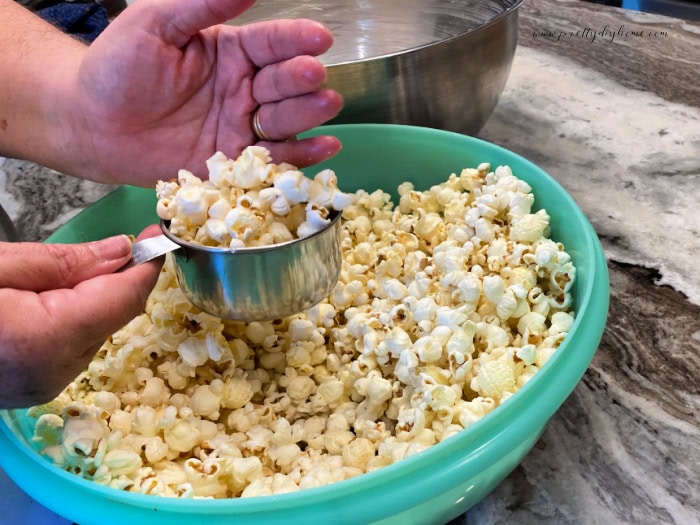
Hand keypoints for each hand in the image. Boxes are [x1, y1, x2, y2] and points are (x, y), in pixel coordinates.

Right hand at [0, 228, 161, 407]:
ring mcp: (43, 387)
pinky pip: (71, 348)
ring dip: (92, 299)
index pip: (123, 299)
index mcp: (48, 338)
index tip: (157, 236)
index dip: (146, 266)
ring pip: (95, 332)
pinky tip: (46, 301)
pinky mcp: (31, 391)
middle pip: (112, 316)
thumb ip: (65, 262)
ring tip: (53, 275)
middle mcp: (55, 372)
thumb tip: (123, 252)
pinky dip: (71, 320)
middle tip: (109, 243)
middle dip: (116, 279)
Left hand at [61, 0, 342, 185]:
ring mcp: (242, 127)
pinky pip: (274, 159)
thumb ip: (200, 6)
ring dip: (308, 113)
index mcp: (230, 52)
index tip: (319, 38)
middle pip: (285, 82)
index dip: (296, 39)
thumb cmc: (117, 68)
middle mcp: (244, 89)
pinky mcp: (235, 163)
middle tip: (312, 75)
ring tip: (324, 104)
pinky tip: (326, 148)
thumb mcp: (155, 24)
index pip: (271, 43)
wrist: (92, 125)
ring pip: (286, 120)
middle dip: (302, 78)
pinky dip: (302, 156)